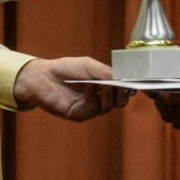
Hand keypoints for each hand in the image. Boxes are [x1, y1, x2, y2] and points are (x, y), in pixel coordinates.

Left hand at [13, 56, 132, 120]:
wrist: (44, 76)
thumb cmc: (66, 68)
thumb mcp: (89, 65)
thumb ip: (105, 72)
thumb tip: (121, 79)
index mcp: (105, 85)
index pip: (123, 90)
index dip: (130, 87)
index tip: (135, 82)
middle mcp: (100, 98)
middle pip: (119, 101)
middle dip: (122, 94)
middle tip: (123, 86)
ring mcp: (91, 107)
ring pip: (108, 107)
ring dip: (109, 95)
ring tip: (106, 85)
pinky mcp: (80, 114)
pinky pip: (92, 109)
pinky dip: (92, 97)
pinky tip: (89, 87)